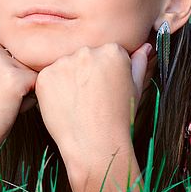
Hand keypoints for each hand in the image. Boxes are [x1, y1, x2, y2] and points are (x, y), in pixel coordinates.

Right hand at [0, 35, 38, 172]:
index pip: (8, 50)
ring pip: (31, 70)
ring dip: (24, 90)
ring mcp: (0, 60)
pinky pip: (38, 85)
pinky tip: (9, 110)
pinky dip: (29, 101)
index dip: (2, 73)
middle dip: (15, 79)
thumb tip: (19, 49)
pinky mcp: (15, 78)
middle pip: (21, 58)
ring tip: (0, 105)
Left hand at [34, 42, 151, 171]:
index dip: (106, 73)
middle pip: (84, 56)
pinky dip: (53, 90)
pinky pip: (49, 77)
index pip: (106, 52)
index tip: (106, 89)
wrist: (96, 144)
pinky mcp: (46, 76)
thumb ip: (139, 63)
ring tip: (79, 103)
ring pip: (65, 65)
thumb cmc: (119, 118)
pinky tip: (66, 105)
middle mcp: (88, 51)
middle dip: (86, 73)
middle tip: (92, 98)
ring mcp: (64, 63)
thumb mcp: (136, 88)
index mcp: (113, 50)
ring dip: (69, 79)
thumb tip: (145, 46)